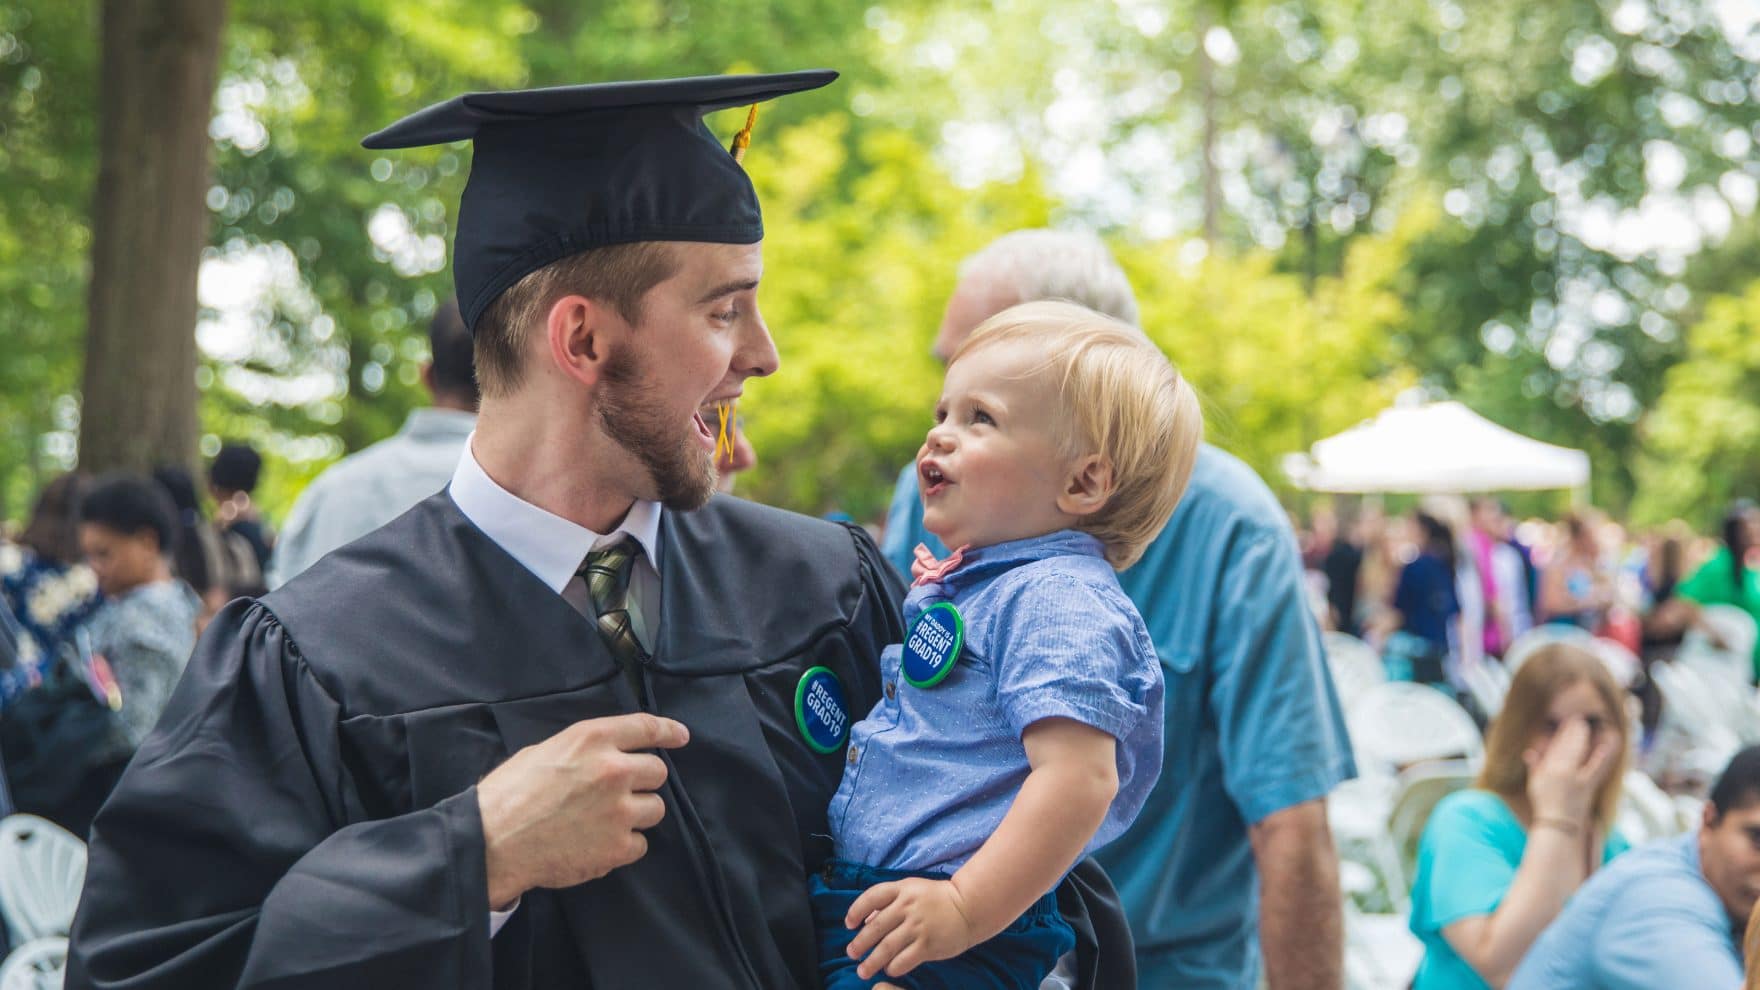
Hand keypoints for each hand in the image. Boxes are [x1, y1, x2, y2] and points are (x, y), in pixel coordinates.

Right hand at [477, 712, 688, 907]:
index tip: (681, 736)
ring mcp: (620, 811)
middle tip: (617, 793)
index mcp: (593, 739)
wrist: (493, 843)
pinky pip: (641, 844)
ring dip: (636, 815)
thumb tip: (605, 755)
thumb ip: (584, 750)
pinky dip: (624, 846)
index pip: (646, 727)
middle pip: (658, 771)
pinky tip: (597, 845)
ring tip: (604, 822)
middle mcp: (614, 770)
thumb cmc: (508, 794)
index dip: (668, 731)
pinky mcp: (618, 847)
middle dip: (642, 781)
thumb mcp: (545, 751)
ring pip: (656, 809)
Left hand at [844, 877, 978, 979]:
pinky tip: (889, 969)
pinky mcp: (929, 944)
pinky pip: (905, 959)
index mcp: (902, 889)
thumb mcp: (911, 890)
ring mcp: (918, 926)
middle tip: (851, 953)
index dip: (856, 910)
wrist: (968, 907)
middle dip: (860, 943)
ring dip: (872, 961)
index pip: (872, 897)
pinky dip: (893, 967)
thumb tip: (865, 919)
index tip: (848, 924)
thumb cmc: (936, 899)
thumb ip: (889, 902)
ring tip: (863, 971)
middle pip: (876, 927)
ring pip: (887, 947)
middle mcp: (908, 907)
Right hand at [1525, 716, 1617, 825]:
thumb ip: (1534, 766)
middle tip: (1579, 719)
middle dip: (1573, 732)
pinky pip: (1597, 767)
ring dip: (1583, 737)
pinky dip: (1603, 755)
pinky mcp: (1588, 785)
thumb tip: (1530, 752)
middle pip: (1567, 746)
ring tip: (1587, 725)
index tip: (1568, 722)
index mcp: (1548, 770)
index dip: (1563, 733)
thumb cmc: (1545, 804)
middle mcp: (1561, 771)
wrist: (1559, 823)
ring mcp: (1576, 778)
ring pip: (1579, 752)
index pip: (1556, 746)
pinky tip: (1608, 744)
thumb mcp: (1535, 784)